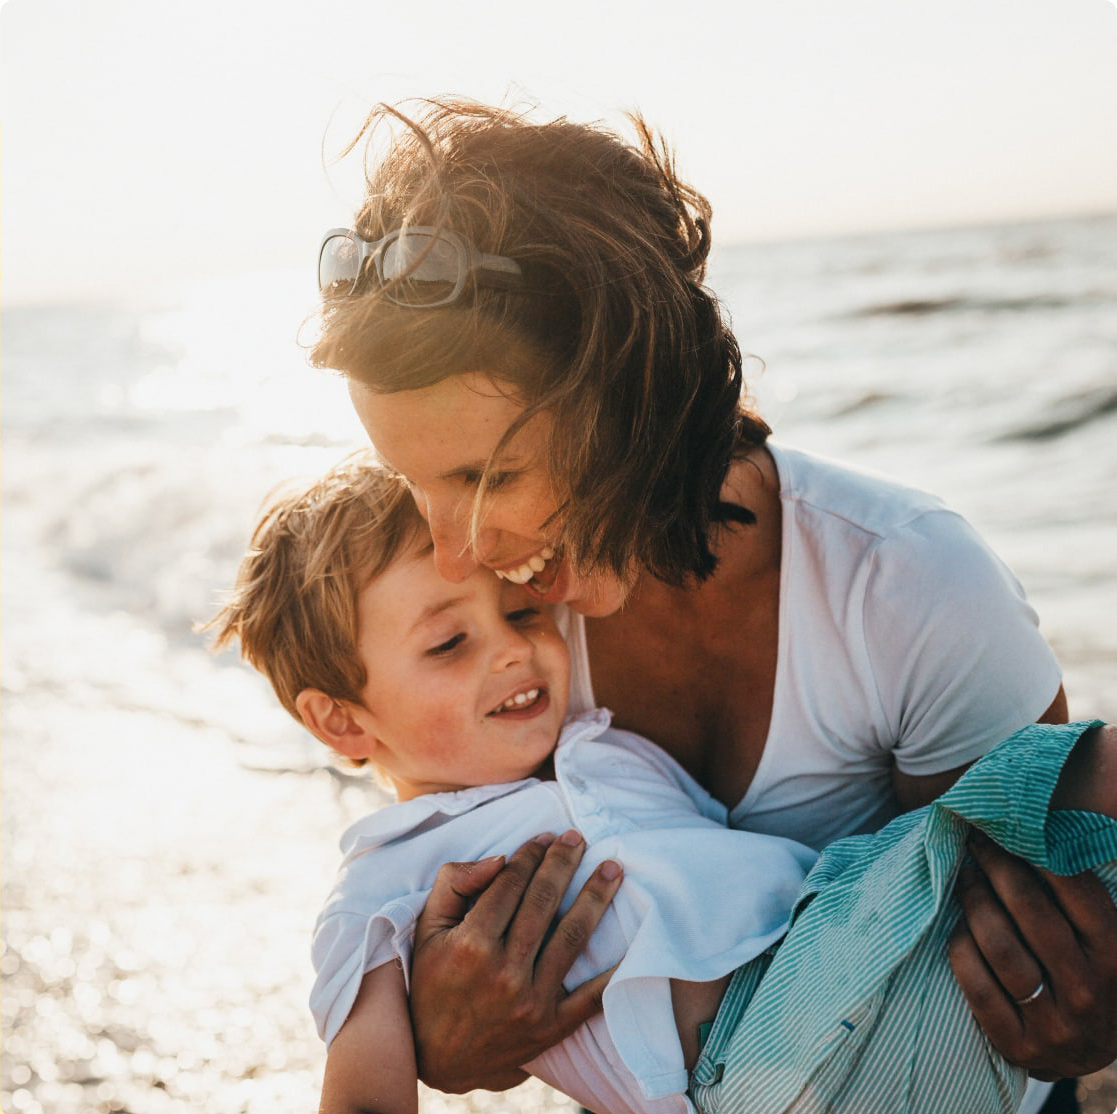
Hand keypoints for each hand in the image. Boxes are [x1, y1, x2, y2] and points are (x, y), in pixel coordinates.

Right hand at [409, 830, 622, 1093]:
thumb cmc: (432, 983)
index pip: (510, 884)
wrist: (438, 1057)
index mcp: (471, 944)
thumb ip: (454, 884)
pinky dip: (614, 971)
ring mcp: (531, 1001)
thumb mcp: (427, 929)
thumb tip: (499, 858)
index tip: (545, 837)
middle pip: (544, 902)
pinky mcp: (551, 1027)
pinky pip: (591, 997)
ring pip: (572, 937)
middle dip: (564, 863)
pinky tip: (632, 941)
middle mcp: (503, 972)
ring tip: (612, 869)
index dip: (531, 854)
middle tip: (578, 838)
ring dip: (595, 897)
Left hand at [948, 831, 1116, 1078]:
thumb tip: (1049, 827)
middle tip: (976, 844)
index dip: (1035, 851)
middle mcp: (1089, 992)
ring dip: (974, 901)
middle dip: (996, 866)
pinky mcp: (1019, 1045)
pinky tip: (960, 927)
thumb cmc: (1090, 973)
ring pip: (999, 945)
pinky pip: (976, 984)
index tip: (1007, 830)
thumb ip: (1082, 896)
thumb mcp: (1105, 937)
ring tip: (965, 878)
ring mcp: (1055, 1024)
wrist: (1087, 1050)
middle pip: (1029, 910)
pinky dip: (961, 947)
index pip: (1074, 889)